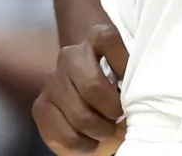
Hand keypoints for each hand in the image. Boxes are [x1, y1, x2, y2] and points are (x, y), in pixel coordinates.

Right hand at [32, 23, 129, 154]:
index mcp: (96, 38)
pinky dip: (81, 144)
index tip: (132, 87)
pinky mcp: (40, 105)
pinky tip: (90, 141)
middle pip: (92, 87)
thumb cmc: (117, 81)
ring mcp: (53, 79)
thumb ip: (134, 79)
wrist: (85, 84)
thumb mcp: (129, 73)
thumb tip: (140, 106)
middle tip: (120, 118)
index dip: (123, 65)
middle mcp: (71, 56)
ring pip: (79, 115)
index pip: (108, 40)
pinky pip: (62, 134)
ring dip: (98, 130)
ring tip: (107, 131)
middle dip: (112, 111)